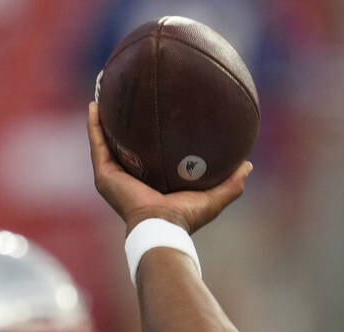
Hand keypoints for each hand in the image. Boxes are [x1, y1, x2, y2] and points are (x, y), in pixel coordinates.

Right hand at [87, 101, 251, 234]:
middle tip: (129, 97)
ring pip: (106, 140)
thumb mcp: (213, 197)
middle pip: (124, 145)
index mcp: (151, 183)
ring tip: (105, 92)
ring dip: (103, 118)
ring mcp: (114, 176)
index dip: (151, 136)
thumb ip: (231, 183)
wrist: (162, 226)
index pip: (150, 155)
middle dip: (124, 123)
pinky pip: (97, 144)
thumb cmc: (186, 217)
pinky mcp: (104, 175)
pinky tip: (96, 104)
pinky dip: (95, 125)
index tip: (157, 114)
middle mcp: (130, 178)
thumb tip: (248, 164)